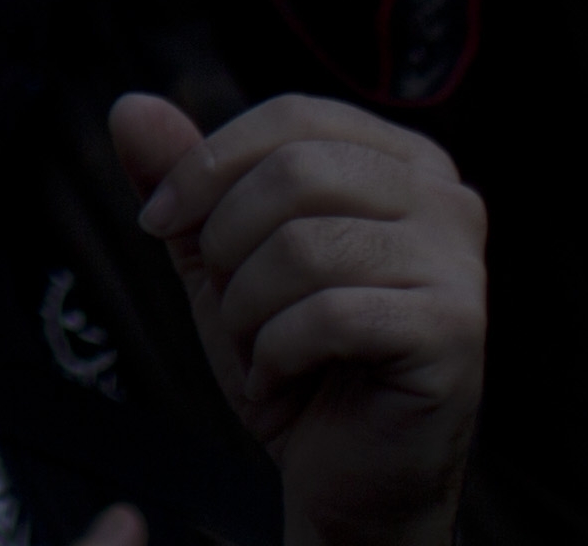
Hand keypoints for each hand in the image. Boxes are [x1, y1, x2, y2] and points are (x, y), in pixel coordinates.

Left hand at [111, 91, 486, 545]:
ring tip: (258, 350)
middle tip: (227, 305)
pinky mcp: (452, 331)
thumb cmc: (296, 360)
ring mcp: (458, 265)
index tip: (155, 219)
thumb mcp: (222, 257)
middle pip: (296, 172)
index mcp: (401, 162)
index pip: (293, 117)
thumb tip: (129, 106)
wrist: (349, 480)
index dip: (208, 163)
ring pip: (305, 247)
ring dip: (249, 311)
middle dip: (227, 244)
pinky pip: (329, 315)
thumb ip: (183, 178)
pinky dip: (277, 354)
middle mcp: (446, 199)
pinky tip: (281, 380)